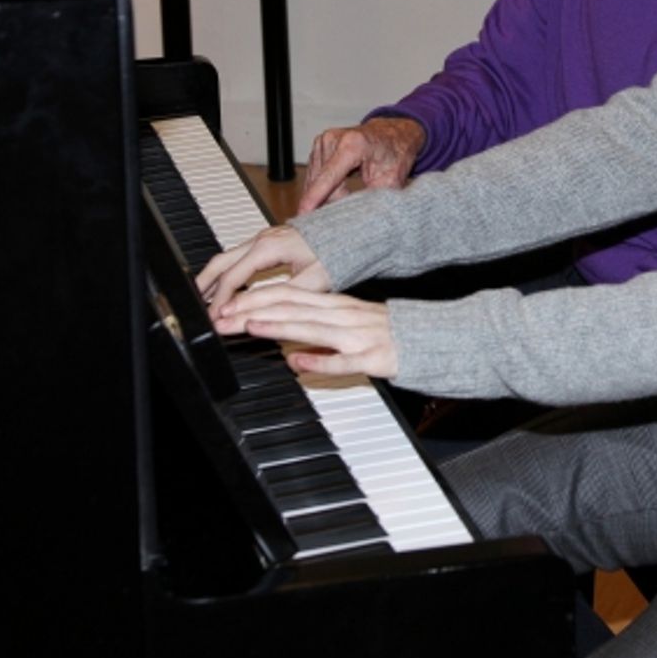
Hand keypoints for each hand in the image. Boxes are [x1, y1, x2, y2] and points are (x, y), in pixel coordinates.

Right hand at [196, 224, 331, 315]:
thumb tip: (259, 311)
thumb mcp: (313, 280)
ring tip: (204, 297)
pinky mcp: (269, 240)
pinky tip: (228, 284)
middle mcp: (261, 240)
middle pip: (221, 262)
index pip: (233, 278)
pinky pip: (239, 255)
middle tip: (195, 306)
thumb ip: (283, 296)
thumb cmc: (336, 252)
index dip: (221, 300)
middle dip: (204, 284)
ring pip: (228, 257)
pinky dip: (227, 270)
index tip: (214, 317)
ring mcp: (264, 238)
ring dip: (214, 277)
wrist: (350, 230)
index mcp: (267, 249)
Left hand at [212, 282, 397, 378]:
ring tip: (251, 326)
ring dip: (280, 326)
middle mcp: (344, 316)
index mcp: (337, 306)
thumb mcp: (352, 322)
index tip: (228, 305)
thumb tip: (291, 346)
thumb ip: (321, 328)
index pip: (289, 296)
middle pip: (293, 308)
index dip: (256, 299)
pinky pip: (345, 360)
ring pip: (313, 328)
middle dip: (255, 311)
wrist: (433, 339)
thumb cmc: (392, 333)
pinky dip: (320, 360)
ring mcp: (358, 336)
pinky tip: (298, 361)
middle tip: (223, 317)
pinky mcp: (374, 358)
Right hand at [298, 117, 425, 212]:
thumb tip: (356, 219)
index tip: (303, 213)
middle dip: (334, 199)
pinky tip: (341, 185)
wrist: (392, 133)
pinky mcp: (319, 145)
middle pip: (322, 182)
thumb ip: (374, 200)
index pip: (329, 176)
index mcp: (353, 145)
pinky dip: (326, 186)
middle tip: (352, 204)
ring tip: (350, 191)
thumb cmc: (394, 154)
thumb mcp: (392, 180)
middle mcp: (334, 139)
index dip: (315, 197)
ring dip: (330, 193)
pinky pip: (315, 175)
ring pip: (316, 181)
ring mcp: (324, 140)